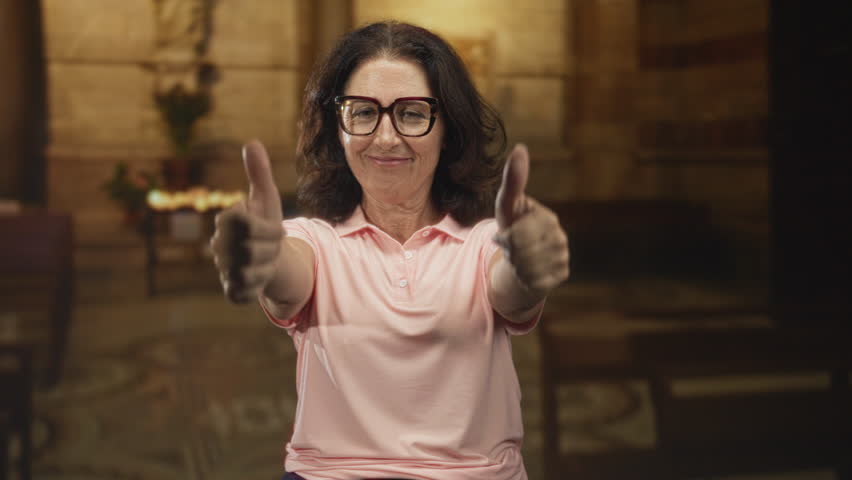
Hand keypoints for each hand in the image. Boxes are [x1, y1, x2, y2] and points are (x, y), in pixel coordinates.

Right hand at [210, 140, 283, 302]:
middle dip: (273, 248)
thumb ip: (259, 172)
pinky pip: (249, 294)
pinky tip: (262, 278)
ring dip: (269, 267)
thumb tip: (252, 142)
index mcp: (226, 221)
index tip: (275, 228)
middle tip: (272, 245)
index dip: (270, 229)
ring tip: (268, 260)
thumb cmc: (266, 223)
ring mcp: (223, 270)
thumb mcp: (266, 197)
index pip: (248, 225)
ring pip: (254, 273)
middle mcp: (219, 246)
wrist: (270, 257)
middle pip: (254, 250)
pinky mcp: (232, 291)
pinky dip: (261, 287)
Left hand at [494, 144, 569, 295]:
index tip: (504, 235)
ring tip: (518, 258)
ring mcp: (563, 257)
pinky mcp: (561, 275)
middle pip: (521, 253)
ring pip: (527, 269)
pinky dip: (524, 279)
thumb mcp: (507, 205)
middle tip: (510, 249)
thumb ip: (513, 179)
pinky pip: (534, 282)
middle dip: (509, 252)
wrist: (522, 259)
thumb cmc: (513, 226)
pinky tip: (527, 271)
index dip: (504, 238)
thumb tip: (520, 147)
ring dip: (515, 266)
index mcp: (549, 219)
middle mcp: (560, 238)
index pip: (517, 235)